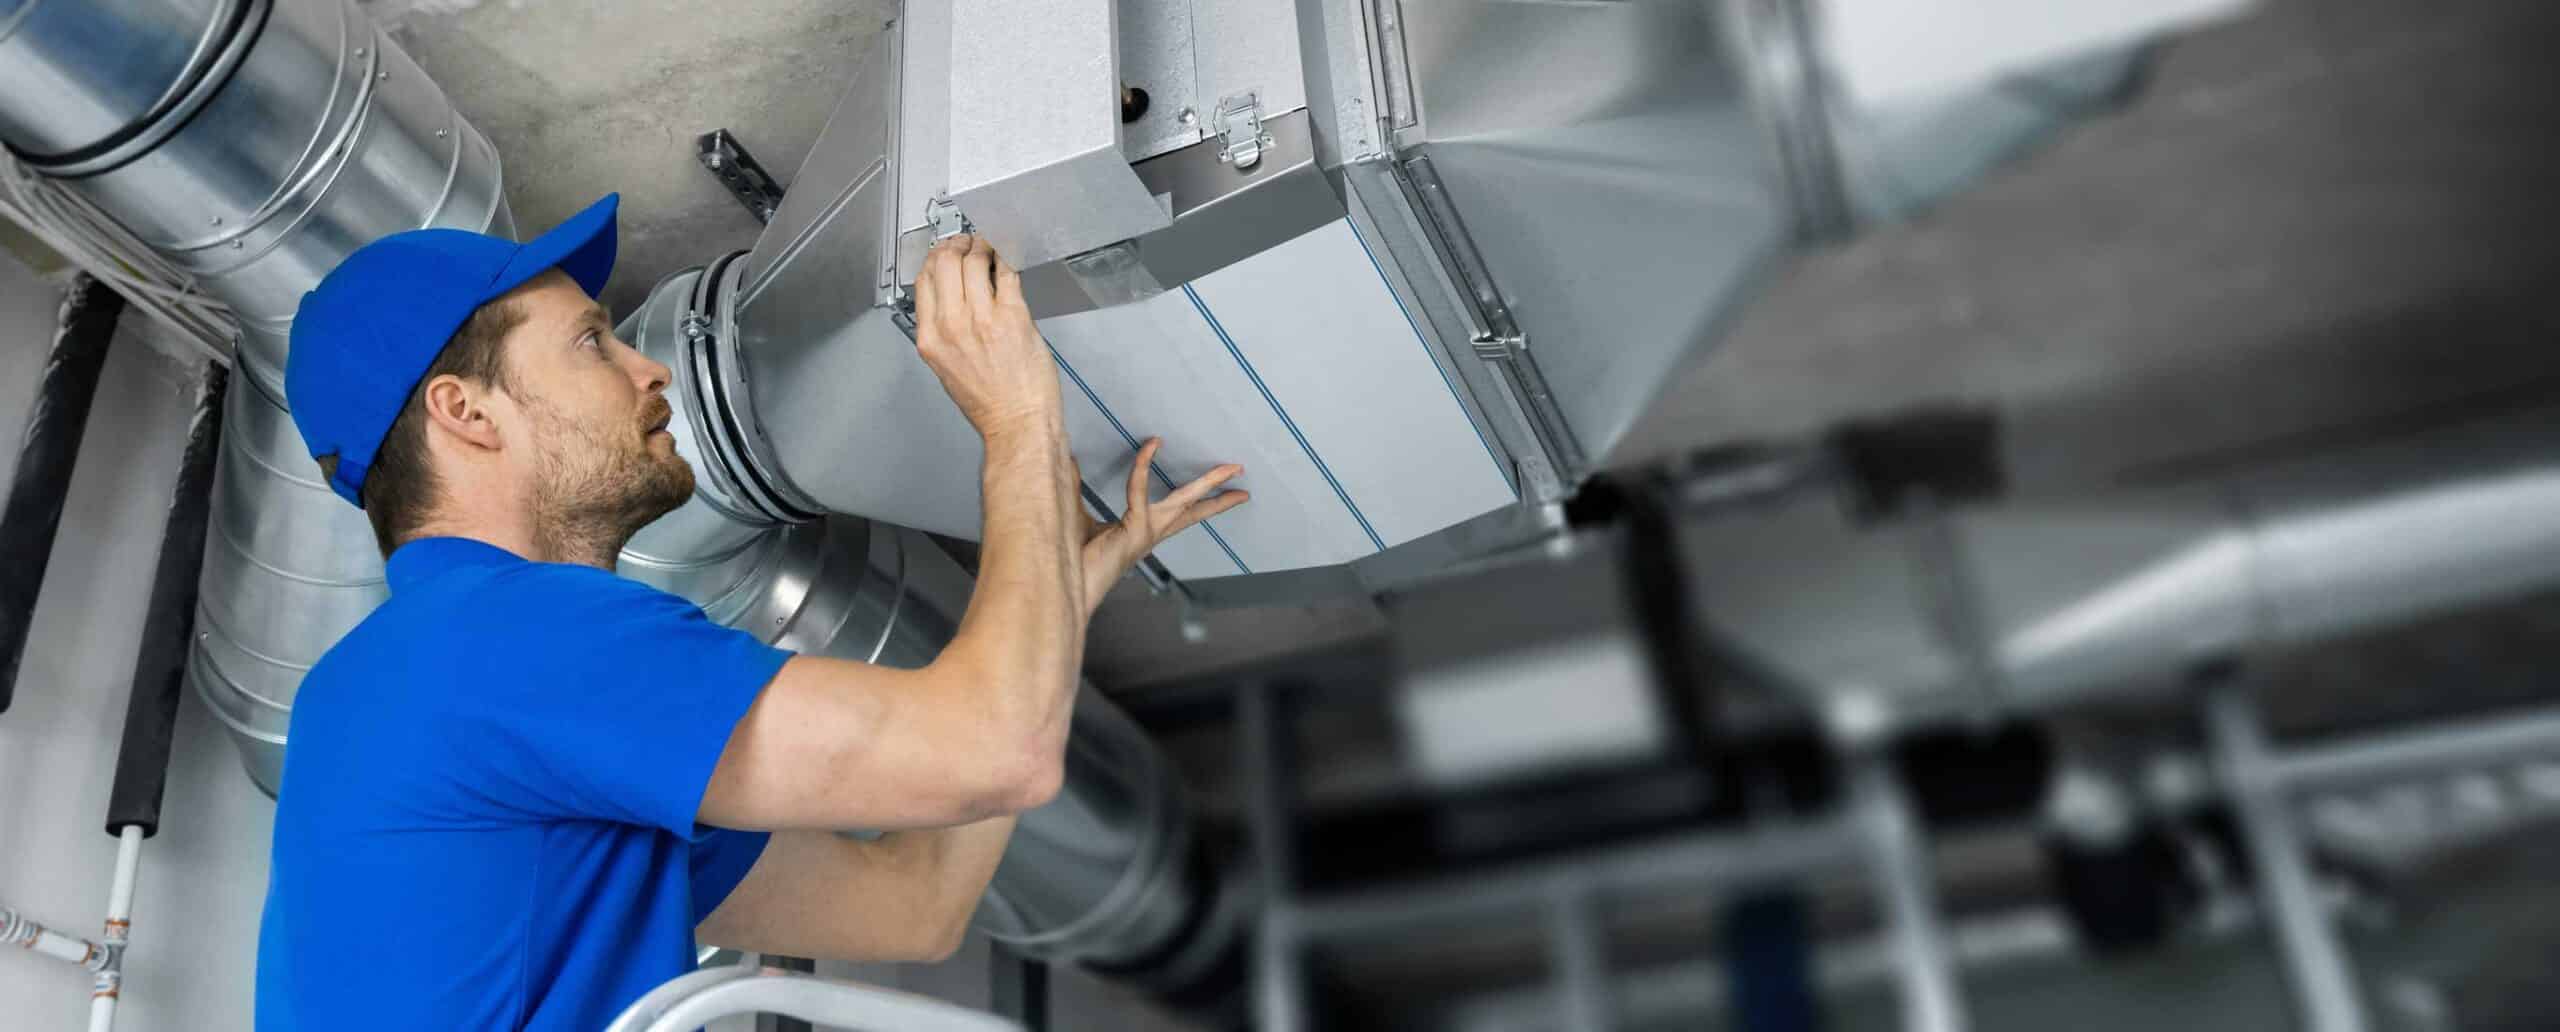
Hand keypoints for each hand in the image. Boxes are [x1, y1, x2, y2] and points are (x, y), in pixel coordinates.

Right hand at [911, 235, 1063, 439]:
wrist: (1018, 423)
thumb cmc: (988, 403)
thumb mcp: (946, 367)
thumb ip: (943, 332)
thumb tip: (950, 299)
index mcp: (931, 338)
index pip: (923, 280)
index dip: (934, 257)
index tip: (944, 252)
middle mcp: (952, 325)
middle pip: (944, 262)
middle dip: (956, 244)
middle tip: (968, 242)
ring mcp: (983, 318)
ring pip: (975, 261)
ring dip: (983, 248)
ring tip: (989, 249)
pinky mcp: (1013, 316)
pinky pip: (1007, 274)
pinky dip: (1006, 261)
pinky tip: (1007, 262)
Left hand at [1080, 438, 1247, 605]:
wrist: (1068, 588)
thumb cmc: (1073, 558)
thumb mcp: (1076, 515)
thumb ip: (1076, 488)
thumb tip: (1067, 458)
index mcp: (1144, 531)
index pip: (1178, 510)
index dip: (1195, 493)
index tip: (1202, 473)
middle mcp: (1151, 532)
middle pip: (1194, 508)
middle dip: (1220, 492)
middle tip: (1241, 472)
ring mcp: (1146, 533)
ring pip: (1184, 501)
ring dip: (1208, 483)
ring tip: (1231, 469)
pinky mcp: (1133, 531)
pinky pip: (1140, 492)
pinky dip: (1143, 468)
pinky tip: (1151, 446)